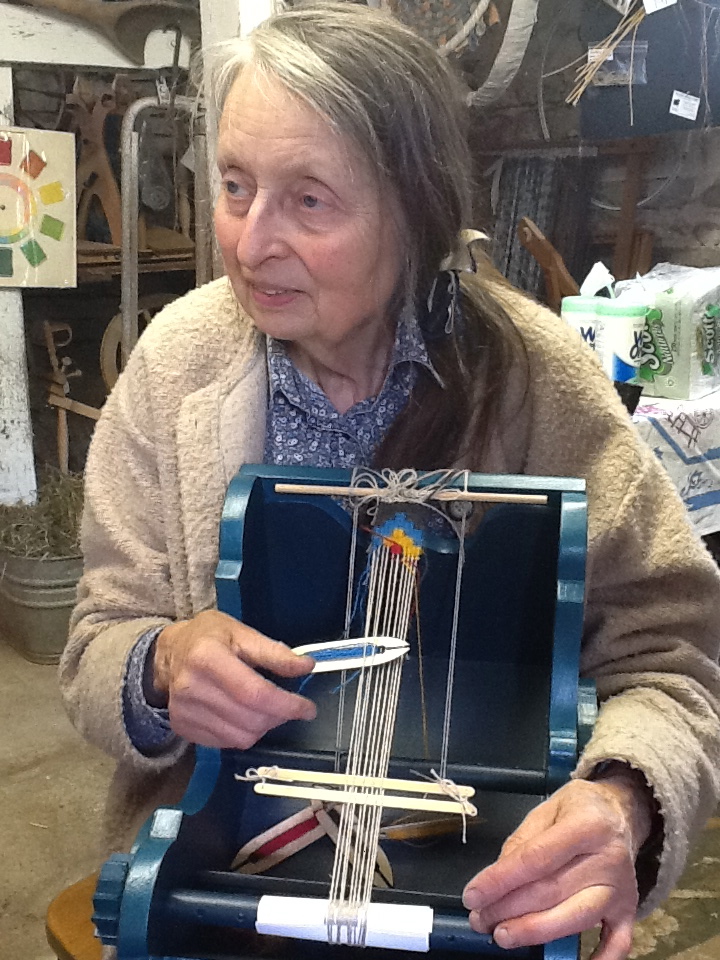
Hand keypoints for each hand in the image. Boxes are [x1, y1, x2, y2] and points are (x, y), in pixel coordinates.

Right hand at [152, 610, 315, 748]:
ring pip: (241, 737)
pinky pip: (226, 743)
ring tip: (267, 709)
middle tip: (290, 706)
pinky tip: (245, 715)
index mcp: (207, 657)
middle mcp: (191, 688)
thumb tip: (306, 666)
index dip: (286, 704)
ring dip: (264, 727)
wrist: (168, 653)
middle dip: (279, 716)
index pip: (254, 693)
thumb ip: (274, 652)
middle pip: (250, 719)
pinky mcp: (182, 728)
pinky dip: (244, 733)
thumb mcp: (241, 632)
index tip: (308, 708)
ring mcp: (184, 712)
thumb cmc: (208, 637)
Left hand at [462, 770, 654, 959]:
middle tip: (479, 919)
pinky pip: (618, 942)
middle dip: (508, 909)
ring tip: (502, 935)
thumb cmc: (578, 810)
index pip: (536, 859)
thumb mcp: (546, 810)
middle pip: (551, 891)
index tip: (472, 895)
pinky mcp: (628, 910)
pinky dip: (600, 959)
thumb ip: (522, 842)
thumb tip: (497, 879)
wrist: (621, 812)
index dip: (500, 880)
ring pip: (575, 918)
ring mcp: (620, 888)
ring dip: (534, 931)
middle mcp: (608, 859)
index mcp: (587, 825)